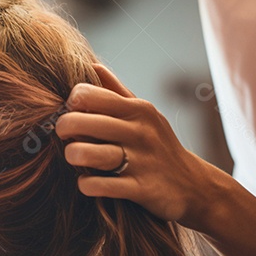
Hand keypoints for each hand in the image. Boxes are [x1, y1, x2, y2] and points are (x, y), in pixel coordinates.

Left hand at [54, 63, 222, 227]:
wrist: (192, 185)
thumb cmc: (158, 144)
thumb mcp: (144, 113)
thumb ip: (116, 91)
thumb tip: (93, 66)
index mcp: (137, 109)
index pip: (88, 94)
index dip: (71, 102)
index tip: (70, 112)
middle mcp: (139, 132)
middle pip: (82, 122)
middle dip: (63, 128)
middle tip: (64, 135)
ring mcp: (140, 161)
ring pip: (88, 154)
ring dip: (73, 156)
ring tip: (75, 157)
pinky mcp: (140, 189)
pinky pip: (99, 185)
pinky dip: (87, 184)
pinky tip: (87, 182)